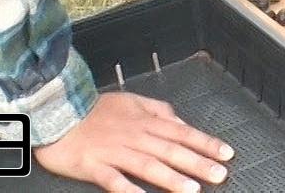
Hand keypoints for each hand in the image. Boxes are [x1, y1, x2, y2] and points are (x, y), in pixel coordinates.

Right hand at [34, 91, 232, 192]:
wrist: (58, 112)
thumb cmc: (95, 110)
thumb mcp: (133, 101)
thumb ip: (159, 111)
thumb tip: (181, 121)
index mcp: (145, 121)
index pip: (183, 133)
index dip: (206, 143)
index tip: (226, 153)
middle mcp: (135, 136)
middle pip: (171, 151)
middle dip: (198, 163)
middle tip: (219, 175)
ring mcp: (115, 152)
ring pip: (148, 166)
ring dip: (171, 178)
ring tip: (192, 189)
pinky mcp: (94, 166)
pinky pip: (114, 180)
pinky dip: (129, 190)